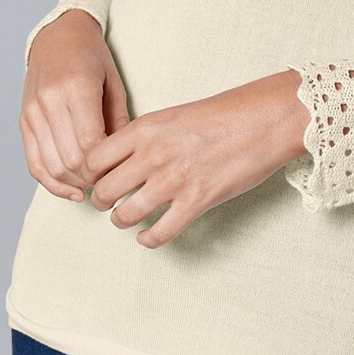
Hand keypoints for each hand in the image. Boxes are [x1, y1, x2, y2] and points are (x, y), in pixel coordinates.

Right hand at [20, 10, 130, 201]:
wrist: (57, 36)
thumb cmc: (93, 58)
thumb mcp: (115, 83)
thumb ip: (120, 122)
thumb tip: (125, 160)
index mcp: (76, 87)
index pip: (90, 142)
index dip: (107, 165)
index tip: (122, 170)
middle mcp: (49, 101)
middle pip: (70, 159)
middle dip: (93, 178)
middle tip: (113, 182)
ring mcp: (32, 113)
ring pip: (51, 166)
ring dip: (75, 183)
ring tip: (96, 186)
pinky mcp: (23, 122)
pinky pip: (34, 164)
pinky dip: (53, 183)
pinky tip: (73, 191)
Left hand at [80, 69, 309, 246]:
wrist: (265, 119)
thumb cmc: (224, 114)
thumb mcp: (172, 115)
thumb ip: (144, 137)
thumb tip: (119, 161)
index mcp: (145, 128)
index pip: (92, 159)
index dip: (89, 174)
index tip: (95, 179)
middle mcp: (154, 154)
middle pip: (103, 190)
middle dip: (101, 201)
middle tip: (108, 201)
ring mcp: (175, 179)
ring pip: (124, 215)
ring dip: (122, 221)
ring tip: (127, 218)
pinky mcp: (197, 201)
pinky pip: (159, 233)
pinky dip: (148, 240)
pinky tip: (149, 235)